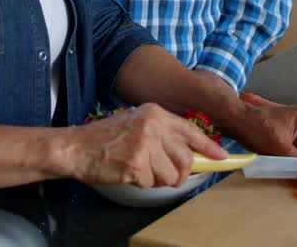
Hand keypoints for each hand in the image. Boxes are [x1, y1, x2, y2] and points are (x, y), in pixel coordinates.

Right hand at [64, 104, 228, 187]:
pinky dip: (142, 183)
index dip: (208, 146)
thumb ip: (162, 133)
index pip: (191, 130)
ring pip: (171, 175)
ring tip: (139, 170)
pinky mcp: (136, 164)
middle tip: (166, 175)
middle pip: (185, 158)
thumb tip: (188, 152)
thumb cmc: (104, 138)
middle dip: (180, 173)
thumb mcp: (136, 123)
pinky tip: (127, 172)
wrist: (75, 147)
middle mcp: (153, 126)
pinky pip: (152, 183)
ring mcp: (145, 144)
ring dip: (158, 180)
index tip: (221, 156)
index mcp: (154, 113)